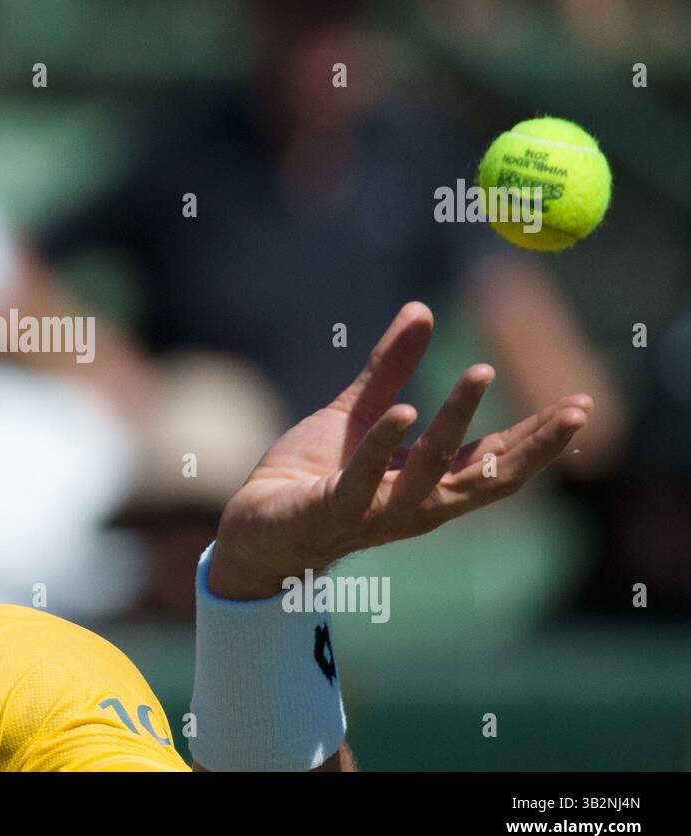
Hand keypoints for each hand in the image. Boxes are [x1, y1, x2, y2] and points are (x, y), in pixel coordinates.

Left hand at [208, 302, 590, 600]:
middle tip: (573, 409)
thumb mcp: (358, 414)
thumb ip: (389, 369)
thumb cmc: (312, 474)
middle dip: (532, 446)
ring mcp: (376, 512)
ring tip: (479, 373)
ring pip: (429, 471)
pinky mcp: (333, 511)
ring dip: (457, 422)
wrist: (254, 525)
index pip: (495, 462)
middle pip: (485, 479)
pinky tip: (403, 411)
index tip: (581, 406)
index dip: (538, 438)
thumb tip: (421, 309)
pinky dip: (385, 447)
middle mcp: (414, 505)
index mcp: (427, 483)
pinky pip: (364, 480)